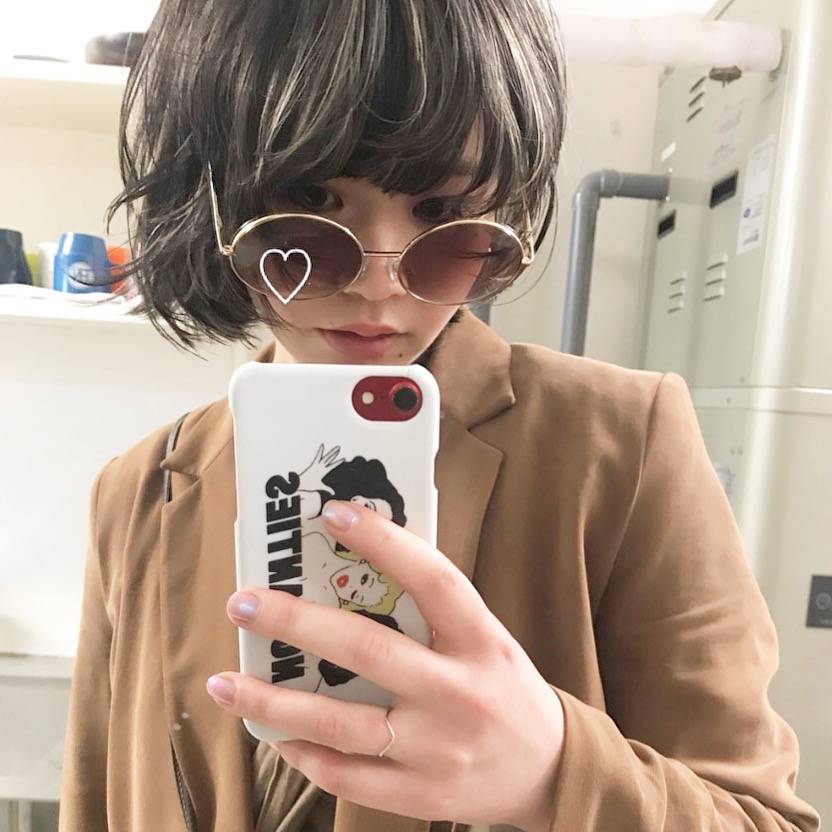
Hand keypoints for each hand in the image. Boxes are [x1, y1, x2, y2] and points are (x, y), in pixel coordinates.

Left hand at [207, 501, 564, 830]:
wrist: (548, 770)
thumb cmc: (502, 687)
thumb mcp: (484, 638)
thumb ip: (431, 612)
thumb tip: (355, 570)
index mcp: (480, 640)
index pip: (433, 580)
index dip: (384, 543)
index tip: (334, 513)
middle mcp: (459, 692)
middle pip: (368, 651)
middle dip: (297, 625)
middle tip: (245, 602)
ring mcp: (439, 749)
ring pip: (343, 724)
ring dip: (275, 702)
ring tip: (226, 682)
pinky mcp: (422, 795)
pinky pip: (348, 777)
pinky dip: (304, 754)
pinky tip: (274, 734)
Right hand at [298, 444, 343, 493]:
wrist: (301, 485)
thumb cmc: (308, 485)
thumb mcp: (320, 487)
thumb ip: (327, 489)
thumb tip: (333, 493)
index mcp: (322, 471)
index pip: (332, 465)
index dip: (338, 462)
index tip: (343, 458)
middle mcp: (321, 466)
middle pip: (329, 459)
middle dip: (334, 453)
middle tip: (338, 447)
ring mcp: (318, 465)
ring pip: (326, 457)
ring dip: (332, 453)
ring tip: (337, 447)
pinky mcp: (314, 465)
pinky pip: (318, 457)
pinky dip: (320, 451)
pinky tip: (322, 445)